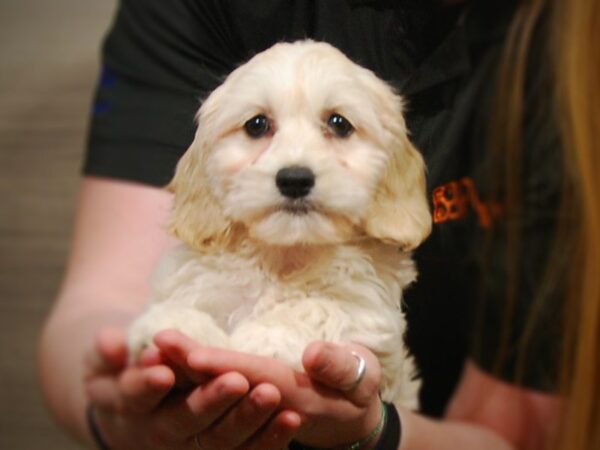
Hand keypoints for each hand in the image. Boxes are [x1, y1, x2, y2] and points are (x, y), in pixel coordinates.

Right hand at [84, 328, 300, 448]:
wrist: (135, 402)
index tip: (163, 372)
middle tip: (236, 381)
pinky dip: (268, 439)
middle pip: (182, 422)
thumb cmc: (122, 369)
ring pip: (216, 442)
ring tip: (271, 395)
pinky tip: (291, 419)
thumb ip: (105, 349)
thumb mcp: (103, 358)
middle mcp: (157, 432)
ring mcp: (187, 446)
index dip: (146, 386)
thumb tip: (111, 344)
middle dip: (210, 402)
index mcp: (127, 404)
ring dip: (246, 420)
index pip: (134, 397)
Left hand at [156, 331, 383, 448]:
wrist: (350, 417)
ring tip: (153, 348)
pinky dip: (192, 379)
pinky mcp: (248, 404)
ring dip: (183, 372)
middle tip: (157, 341)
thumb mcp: (362, 376)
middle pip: (222, 385)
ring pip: (212, 391)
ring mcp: (254, 407)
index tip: (192, 353)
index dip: (223, 367)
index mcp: (296, 395)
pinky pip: (214, 395)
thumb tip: (312, 354)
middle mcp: (267, 404)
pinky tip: (169, 363)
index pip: (253, 378)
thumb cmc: (359, 387)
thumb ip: (340, 367)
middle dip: (189, 365)